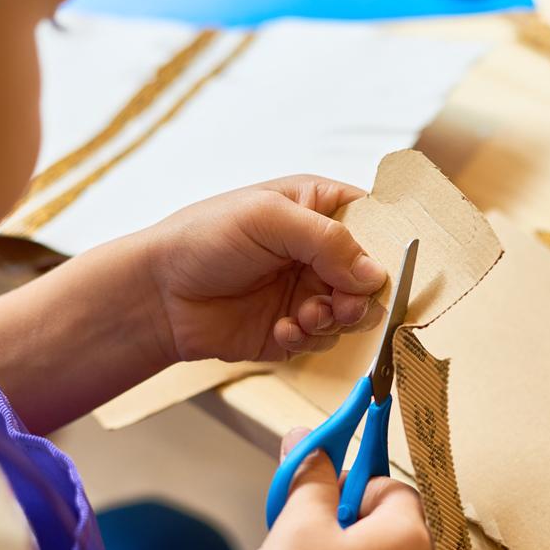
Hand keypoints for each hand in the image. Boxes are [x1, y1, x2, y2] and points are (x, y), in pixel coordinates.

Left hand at [144, 176, 386, 362]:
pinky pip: (321, 340)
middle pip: (370, 276)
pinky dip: (308, 338)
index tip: (389, 269)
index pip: (374, 223)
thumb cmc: (204, 238)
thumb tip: (375, 274)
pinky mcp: (291, 328)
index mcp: (317, 209)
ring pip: (351, 313)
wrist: (159, 294)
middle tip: (340, 304)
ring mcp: (305, 290)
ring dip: (333, 319)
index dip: (387, 246)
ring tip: (303, 315)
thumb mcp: (267, 219)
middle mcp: (316, 251)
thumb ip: (326, 240)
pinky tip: (281, 329)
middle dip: (359, 294)